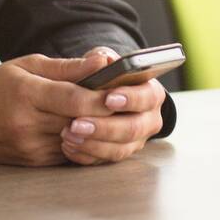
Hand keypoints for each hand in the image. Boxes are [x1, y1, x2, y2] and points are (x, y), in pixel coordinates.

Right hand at [0, 49, 134, 166]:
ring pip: (77, 141)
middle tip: (127, 103)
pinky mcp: (33, 162)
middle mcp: (27, 124)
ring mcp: (30, 147)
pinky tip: (92, 131)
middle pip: (79, 121)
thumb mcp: (27, 65)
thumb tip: (102, 61)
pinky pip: (67, 154)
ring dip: (98, 131)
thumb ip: (67, 67)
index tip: (122, 91)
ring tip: (114, 116)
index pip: (73, 98)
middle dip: (106, 113)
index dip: (101, 97)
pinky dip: (83, 143)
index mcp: (26, 93)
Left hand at [58, 45, 165, 166]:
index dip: (130, 99)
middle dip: (105, 127)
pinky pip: (105, 161)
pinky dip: (85, 155)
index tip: (108, 98)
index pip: (147, 97)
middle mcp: (149, 119)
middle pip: (133, 128)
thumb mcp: (102, 59)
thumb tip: (103, 60)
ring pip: (119, 150)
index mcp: (151, 92)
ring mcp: (136, 141)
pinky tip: (68, 146)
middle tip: (78, 124)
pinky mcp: (120, 154)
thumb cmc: (105, 74)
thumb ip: (99, 58)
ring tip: (68, 135)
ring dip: (92, 144)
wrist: (103, 93)